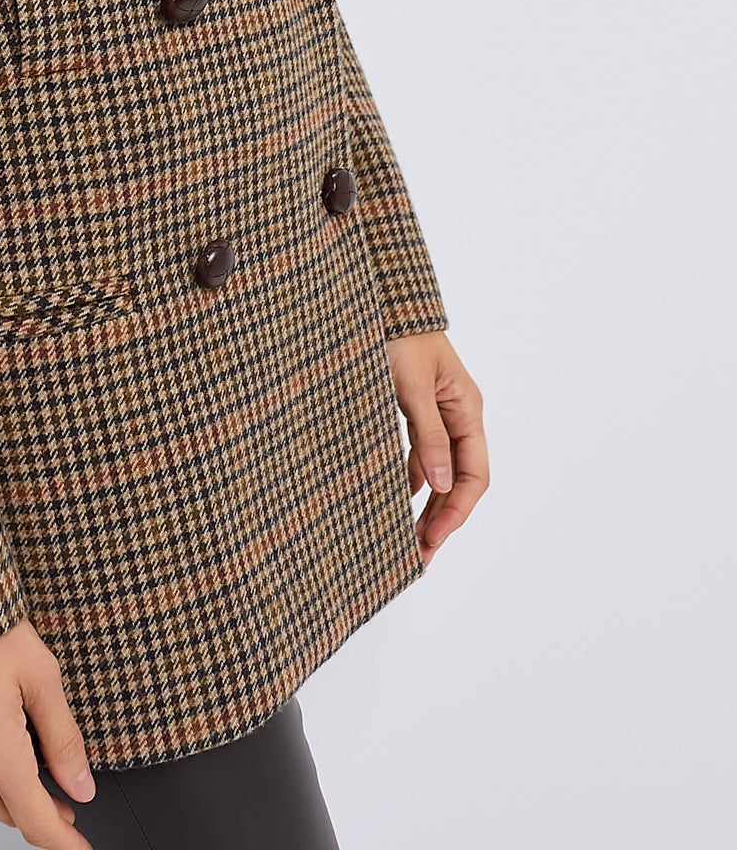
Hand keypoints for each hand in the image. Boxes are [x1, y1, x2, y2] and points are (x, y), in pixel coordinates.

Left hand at [385, 328, 487, 562]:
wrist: (383, 302)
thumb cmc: (399, 336)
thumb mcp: (412, 387)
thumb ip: (429, 435)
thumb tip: (443, 486)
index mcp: (467, 410)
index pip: (474, 475)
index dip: (457, 512)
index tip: (431, 540)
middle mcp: (458, 416)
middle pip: (459, 479)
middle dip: (442, 519)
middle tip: (419, 555)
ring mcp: (438, 414)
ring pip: (440, 471)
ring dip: (427, 505)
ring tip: (409, 539)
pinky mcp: (416, 409)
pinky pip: (421, 454)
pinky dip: (411, 479)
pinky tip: (397, 499)